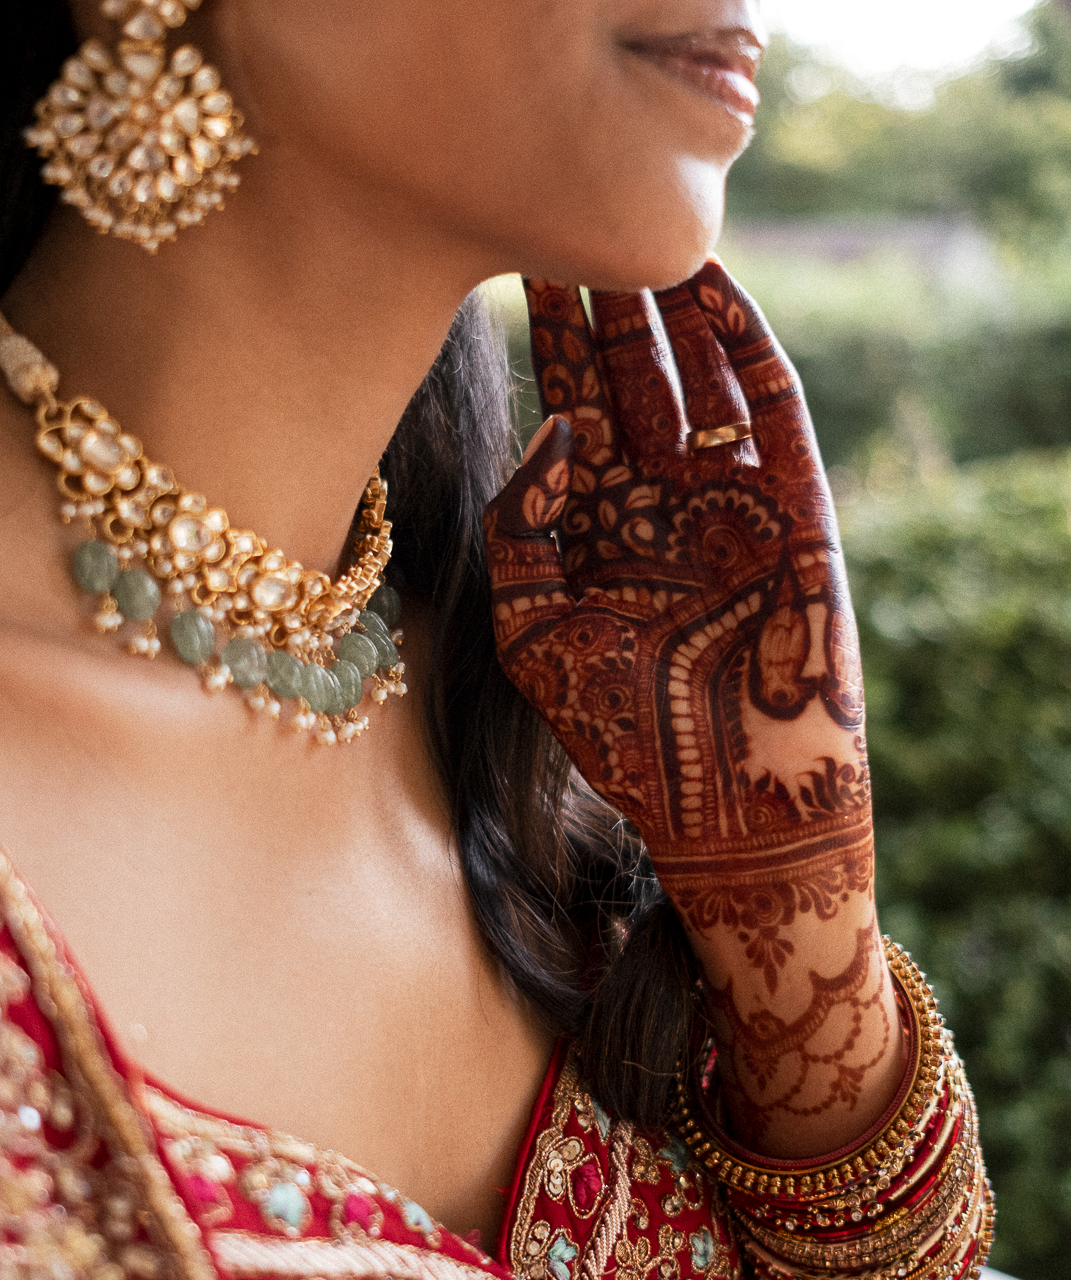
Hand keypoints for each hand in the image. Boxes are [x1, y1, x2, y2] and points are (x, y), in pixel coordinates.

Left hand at [483, 263, 902, 1156]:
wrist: (731, 813)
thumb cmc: (624, 741)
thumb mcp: (535, 635)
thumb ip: (519, 532)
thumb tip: (548, 433)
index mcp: (601, 533)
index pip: (569, 409)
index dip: (541, 340)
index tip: (505, 263)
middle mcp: (666, 506)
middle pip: (630, 377)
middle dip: (598, 302)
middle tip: (563, 221)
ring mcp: (734, 505)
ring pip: (700, 378)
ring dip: (668, 307)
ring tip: (632, 235)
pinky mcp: (798, 513)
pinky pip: (773, 410)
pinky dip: (743, 348)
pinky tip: (707, 288)